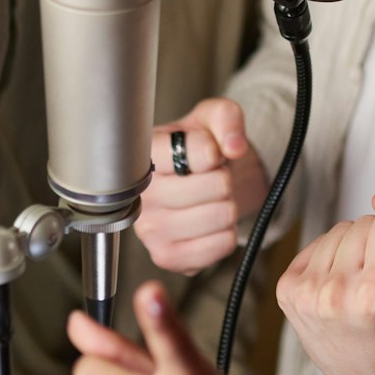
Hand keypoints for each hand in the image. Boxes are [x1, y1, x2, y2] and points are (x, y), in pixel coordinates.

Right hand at [135, 98, 269, 272]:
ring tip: (209, 198)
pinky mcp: (167, 257)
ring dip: (226, 205)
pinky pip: (222, 244)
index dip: (213, 151)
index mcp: (145, 156)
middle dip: (224, 179)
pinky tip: (209, 222)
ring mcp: (150, 230)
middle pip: (216, 186)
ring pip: (220, 215)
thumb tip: (234, 146)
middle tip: (210, 177)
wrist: (201, 181)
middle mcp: (140, 195)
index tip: (206, 152)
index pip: (195, 152)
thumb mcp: (213, 119)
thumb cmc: (201, 149)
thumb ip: (226, 118)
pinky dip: (227, 232)